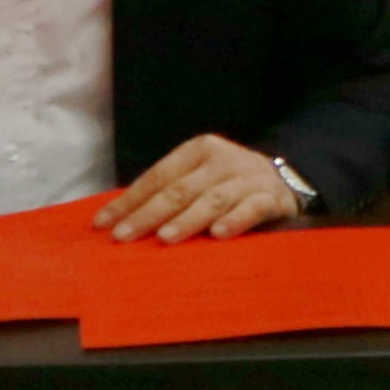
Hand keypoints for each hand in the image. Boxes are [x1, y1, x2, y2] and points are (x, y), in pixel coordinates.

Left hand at [94, 134, 297, 244]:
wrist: (285, 181)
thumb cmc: (229, 185)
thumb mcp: (200, 178)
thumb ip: (170, 192)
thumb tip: (119, 220)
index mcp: (199, 150)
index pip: (158, 176)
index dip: (130, 200)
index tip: (103, 224)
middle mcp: (222, 159)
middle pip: (180, 189)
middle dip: (148, 214)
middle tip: (123, 236)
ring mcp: (248, 177)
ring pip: (212, 199)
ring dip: (187, 220)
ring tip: (165, 238)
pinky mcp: (271, 197)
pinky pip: (252, 209)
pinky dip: (235, 220)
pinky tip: (219, 235)